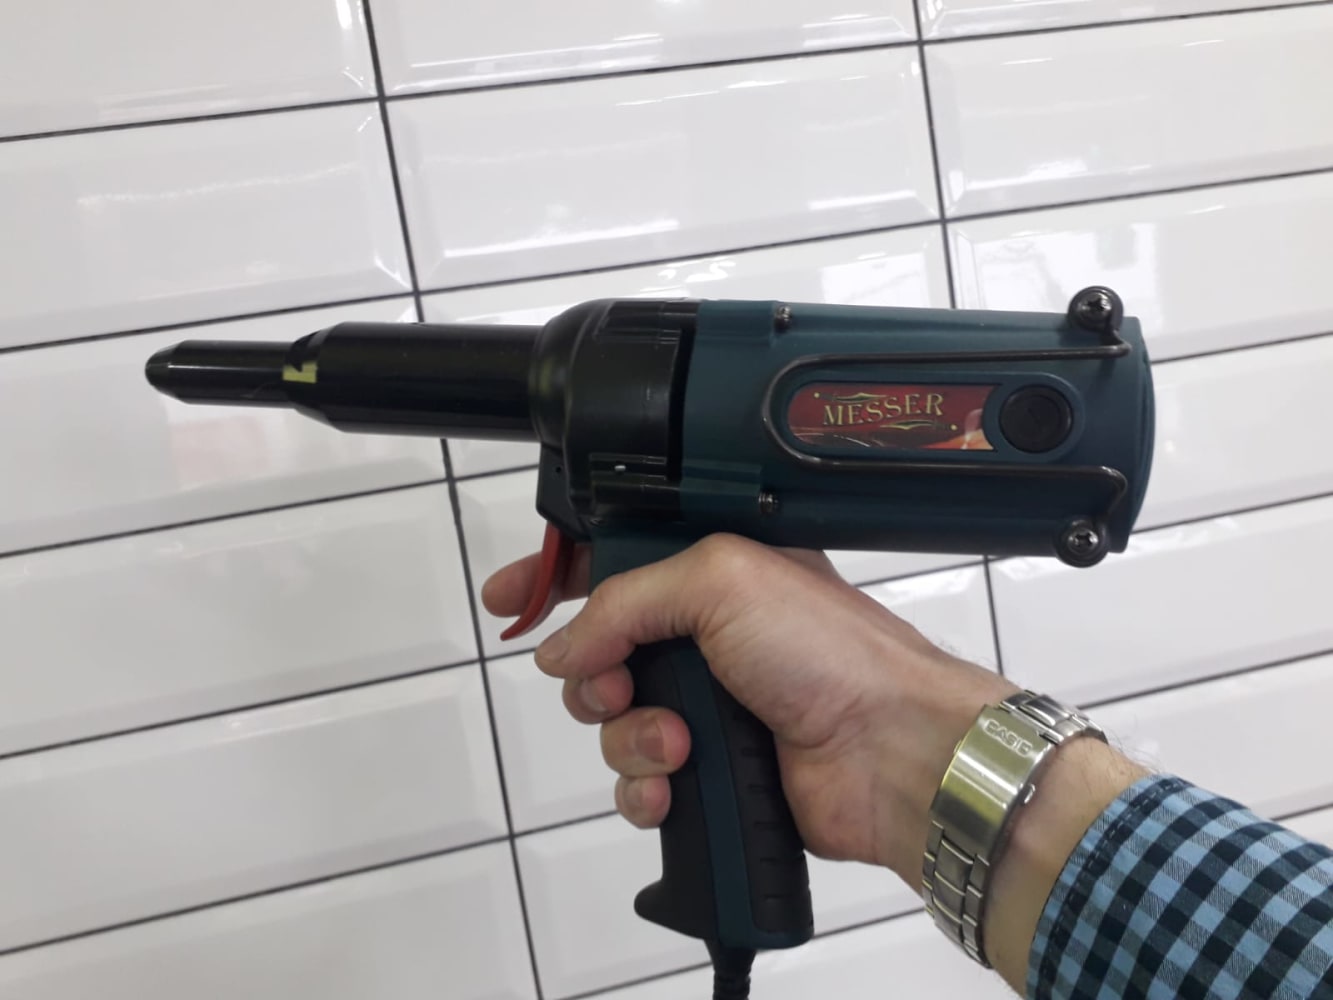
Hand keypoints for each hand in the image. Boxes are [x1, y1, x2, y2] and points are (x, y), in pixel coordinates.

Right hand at [482, 533, 1016, 880]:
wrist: (889, 751)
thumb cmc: (824, 650)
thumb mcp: (718, 581)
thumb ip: (623, 602)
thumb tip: (562, 651)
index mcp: (710, 576)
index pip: (613, 564)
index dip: (555, 580)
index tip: (506, 602)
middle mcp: (706, 639)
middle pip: (600, 654)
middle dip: (595, 677)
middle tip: (620, 687)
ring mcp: (709, 708)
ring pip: (614, 725)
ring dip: (630, 738)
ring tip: (678, 744)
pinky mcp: (712, 773)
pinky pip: (640, 784)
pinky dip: (645, 789)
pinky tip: (673, 788)